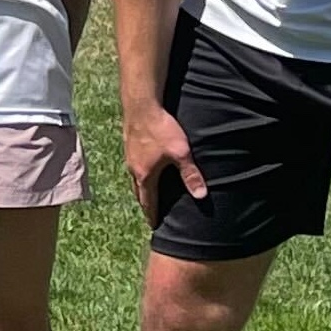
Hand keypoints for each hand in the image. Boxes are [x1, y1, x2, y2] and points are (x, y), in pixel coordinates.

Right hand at [123, 102, 206, 219]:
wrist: (142, 104)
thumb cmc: (161, 128)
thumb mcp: (181, 153)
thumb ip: (190, 175)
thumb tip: (201, 196)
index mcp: (145, 174)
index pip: (148, 202)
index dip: (152, 215)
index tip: (154, 226)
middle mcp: (133, 168)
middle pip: (138, 192)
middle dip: (145, 204)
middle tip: (151, 214)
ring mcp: (129, 155)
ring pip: (134, 178)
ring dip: (142, 188)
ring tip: (149, 192)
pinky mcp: (129, 143)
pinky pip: (134, 164)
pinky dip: (140, 172)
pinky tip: (146, 166)